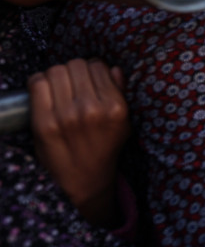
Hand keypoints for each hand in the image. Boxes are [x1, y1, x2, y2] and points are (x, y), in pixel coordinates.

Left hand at [28, 59, 129, 228]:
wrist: (83, 181)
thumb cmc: (103, 148)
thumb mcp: (124, 123)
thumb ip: (121, 93)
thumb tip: (113, 69)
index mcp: (115, 107)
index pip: (98, 65)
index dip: (92, 70)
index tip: (89, 79)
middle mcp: (92, 109)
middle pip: (76, 64)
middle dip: (74, 71)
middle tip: (72, 84)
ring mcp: (66, 116)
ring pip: (56, 70)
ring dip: (56, 76)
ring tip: (58, 88)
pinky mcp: (43, 122)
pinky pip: (37, 83)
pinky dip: (39, 82)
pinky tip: (45, 91)